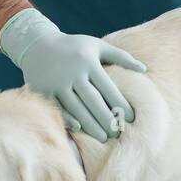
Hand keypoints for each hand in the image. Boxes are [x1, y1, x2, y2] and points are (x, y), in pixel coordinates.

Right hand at [0, 8, 146, 142]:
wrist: (37, 44)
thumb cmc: (74, 47)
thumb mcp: (97, 46)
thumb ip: (121, 57)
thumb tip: (143, 69)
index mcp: (87, 61)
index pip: (108, 87)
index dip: (121, 104)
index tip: (131, 118)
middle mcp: (72, 72)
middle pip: (93, 101)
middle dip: (107, 119)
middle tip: (119, 133)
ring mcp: (55, 82)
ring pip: (76, 108)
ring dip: (90, 125)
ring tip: (104, 137)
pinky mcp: (41, 90)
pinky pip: (57, 108)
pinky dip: (68, 119)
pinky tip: (79, 129)